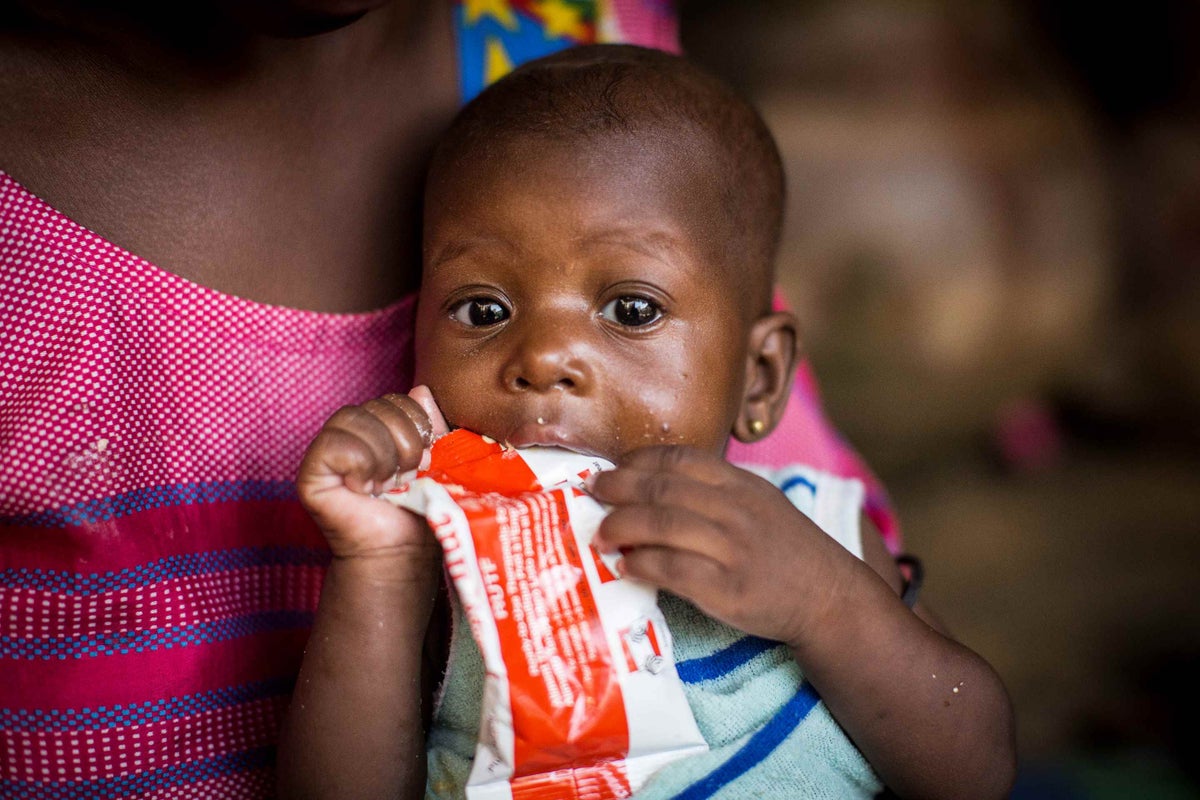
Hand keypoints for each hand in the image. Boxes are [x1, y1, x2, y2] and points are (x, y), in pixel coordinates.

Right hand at [297, 386, 448, 559]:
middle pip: (378, 405)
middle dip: (405, 442)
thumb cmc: (420, 509)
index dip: (418, 425)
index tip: (425, 460)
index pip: (397, 399)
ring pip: (356, 419)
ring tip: (387, 485)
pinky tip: (364, 489)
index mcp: (377, 426)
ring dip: (384, 456)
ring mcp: (325, 450)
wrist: (401, 551)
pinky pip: (335, 445)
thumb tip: (422, 391)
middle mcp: (348, 432)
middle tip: (406, 477)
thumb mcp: (437, 461)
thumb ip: (432, 426)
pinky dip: (359, 466)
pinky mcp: (309, 473)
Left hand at [588, 445, 858, 646]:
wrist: (829, 597)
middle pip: (662, 489)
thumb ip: (713, 490)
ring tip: (600, 534)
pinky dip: (643, 565)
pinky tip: (626, 567)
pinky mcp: (729, 590)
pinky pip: (674, 570)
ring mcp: (733, 550)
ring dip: (621, 526)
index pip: (679, 458)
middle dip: (618, 488)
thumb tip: (650, 486)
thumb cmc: (785, 550)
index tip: (612, 468)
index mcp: (740, 484)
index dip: (637, 461)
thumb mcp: (758, 502)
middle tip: (592, 494)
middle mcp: (735, 510)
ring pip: (663, 525)